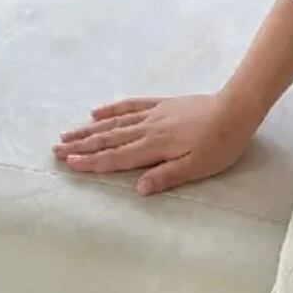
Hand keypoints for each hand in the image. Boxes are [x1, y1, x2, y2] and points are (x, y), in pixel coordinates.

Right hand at [53, 94, 256, 195]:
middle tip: (55, 149)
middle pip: (109, 138)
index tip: (68, 163)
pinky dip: (113, 109)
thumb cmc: (221, 143)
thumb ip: (167, 176)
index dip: (92, 162)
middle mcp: (149, 129)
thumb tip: (137, 189)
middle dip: (82, 145)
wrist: (236, 108)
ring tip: (68, 133)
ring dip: (90, 129)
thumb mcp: (198, 167)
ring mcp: (155, 114)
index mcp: (155, 146)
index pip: (117, 157)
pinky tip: (98, 111)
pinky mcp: (164, 104)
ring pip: (115, 122)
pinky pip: (132, 105)